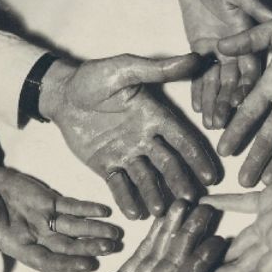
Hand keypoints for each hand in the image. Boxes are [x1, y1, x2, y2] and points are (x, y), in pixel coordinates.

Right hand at [0, 156, 119, 271]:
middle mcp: (35, 236)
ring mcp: (44, 218)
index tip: (88, 265)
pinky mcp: (49, 201)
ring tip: (115, 233)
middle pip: (67, 245)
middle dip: (89, 247)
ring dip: (95, 230)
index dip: (68, 264)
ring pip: (74, 227)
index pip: (47, 260)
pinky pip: (71, 206)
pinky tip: (104, 211)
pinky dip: (88, 209)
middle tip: (112, 247)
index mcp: (18, 246)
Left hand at [39, 53, 216, 219]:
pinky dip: (127, 198)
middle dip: (180, 181)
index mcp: (155, 117)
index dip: (196, 157)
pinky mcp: (106, 166)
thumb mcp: (126, 69)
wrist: (60, 93)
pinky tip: (135, 213)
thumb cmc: (93, 78)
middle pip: (167, 164)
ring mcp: (126, 155)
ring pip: (145, 178)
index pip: (181, 140)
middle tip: (190, 200)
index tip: (211, 175)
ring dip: (154, 194)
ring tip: (161, 211)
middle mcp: (146, 139)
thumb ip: (158, 69)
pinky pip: (119, 184)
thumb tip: (195, 58)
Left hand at [176, 0, 271, 128]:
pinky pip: (198, 74)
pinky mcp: (200, 52)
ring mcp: (218, 54)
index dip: (247, 85)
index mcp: (249, 40)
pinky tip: (197, 108)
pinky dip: (197, 90)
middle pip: (233, 82)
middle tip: (224, 124)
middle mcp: (235, 52)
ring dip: (214, 103)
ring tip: (211, 123)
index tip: (243, 103)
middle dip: (228, 103)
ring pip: (216, 83)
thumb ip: (256, 9)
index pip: (251, 67)